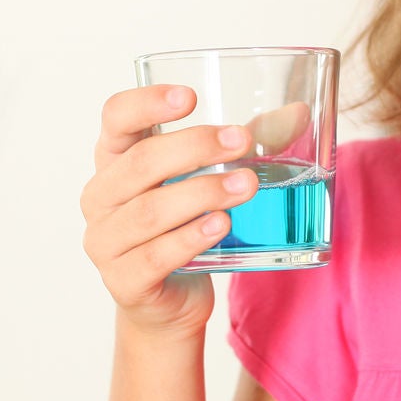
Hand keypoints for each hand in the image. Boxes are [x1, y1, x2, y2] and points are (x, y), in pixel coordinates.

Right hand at [79, 84, 264, 334]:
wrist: (168, 303)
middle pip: (141, 162)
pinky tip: (220, 226)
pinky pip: (155, 256)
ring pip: (150, 211)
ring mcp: (105, 241)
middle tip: (241, 141)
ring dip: (202, 193)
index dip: (147, 103)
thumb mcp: (203, 181)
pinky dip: (189, 238)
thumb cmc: (183, 228)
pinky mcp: (123, 281)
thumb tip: (299, 113)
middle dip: (195, 147)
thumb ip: (240, 147)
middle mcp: (101, 196)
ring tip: (245, 186)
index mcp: (114, 159)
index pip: (115, 117)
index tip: (191, 97)